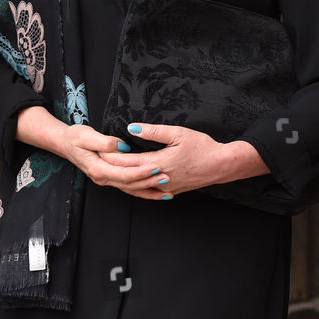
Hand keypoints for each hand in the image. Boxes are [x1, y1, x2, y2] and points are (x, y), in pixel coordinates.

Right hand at [58, 123, 170, 199]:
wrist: (64, 143)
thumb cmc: (74, 137)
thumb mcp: (86, 135)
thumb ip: (104, 142)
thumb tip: (121, 146)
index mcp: (97, 169)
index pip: (123, 174)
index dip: (140, 172)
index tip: (156, 166)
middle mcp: (102, 178)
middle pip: (130, 184)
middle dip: (149, 182)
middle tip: (167, 177)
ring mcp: (106, 180)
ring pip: (130, 189)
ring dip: (149, 190)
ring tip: (167, 189)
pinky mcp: (110, 178)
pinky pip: (128, 187)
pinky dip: (143, 191)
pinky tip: (156, 191)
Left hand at [98, 122, 267, 196]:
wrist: (221, 165)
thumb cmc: (202, 147)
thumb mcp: (178, 133)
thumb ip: (153, 131)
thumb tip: (131, 127)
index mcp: (159, 163)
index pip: (128, 162)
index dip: (112, 157)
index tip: (98, 151)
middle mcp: (159, 179)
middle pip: (128, 175)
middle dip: (112, 168)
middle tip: (97, 161)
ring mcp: (164, 188)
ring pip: (137, 187)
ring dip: (121, 179)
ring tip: (108, 171)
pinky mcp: (170, 191)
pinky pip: (147, 191)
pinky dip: (136, 187)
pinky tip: (129, 183)